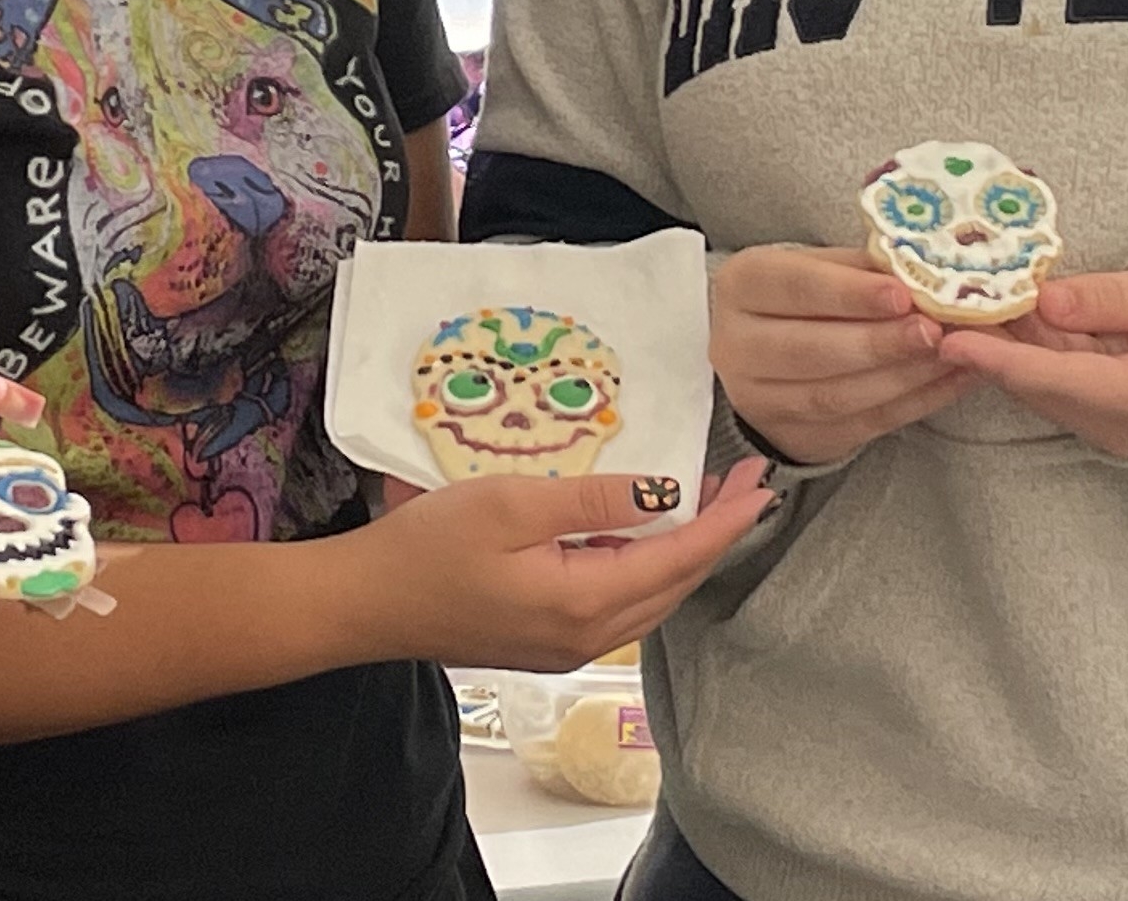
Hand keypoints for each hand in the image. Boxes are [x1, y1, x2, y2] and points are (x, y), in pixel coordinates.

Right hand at [345, 460, 776, 670]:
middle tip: (749, 481)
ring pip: (652, 598)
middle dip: (717, 532)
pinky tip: (644, 533)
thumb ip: (593, 498)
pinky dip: (647, 567)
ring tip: (709, 500)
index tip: (763, 480)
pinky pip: (620, 605)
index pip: (679, 558)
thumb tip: (667, 493)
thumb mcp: (512, 502)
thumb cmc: (427, 547)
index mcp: (584, 602)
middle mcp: (588, 637)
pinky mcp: (548, 644)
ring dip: (684, 550)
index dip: (726, 519)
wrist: (364, 606)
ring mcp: (568, 647)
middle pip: (675, 584)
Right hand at [709, 244, 970, 464]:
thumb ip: (866, 269)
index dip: (849, 293)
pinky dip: (913, 404)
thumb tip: (926, 274)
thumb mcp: (822, 267)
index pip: (795, 288)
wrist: (769, 358)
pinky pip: (860, 426)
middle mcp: (738, 346)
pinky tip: (951, 381)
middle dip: (879, 343)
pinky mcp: (795, 437)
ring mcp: (760, 400)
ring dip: (902, 378)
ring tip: (952, 355)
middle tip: (934, 332)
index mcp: (743, 285)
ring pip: (834, 397)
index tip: (902, 294)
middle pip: (810, 351)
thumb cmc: (805, 300)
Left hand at [933, 262, 1127, 459]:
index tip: (955, 342)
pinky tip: (992, 312)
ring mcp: (1106, 424)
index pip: (1061, 379)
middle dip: (984, 346)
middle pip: (1038, 383)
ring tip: (951, 300)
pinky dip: (1021, 348)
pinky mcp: (1096, 412)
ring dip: (998, 344)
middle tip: (934, 305)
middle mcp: (1118, 424)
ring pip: (1038, 382)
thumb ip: (1111, 299)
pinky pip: (1049, 380)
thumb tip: (1045, 301)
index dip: (1003, 361)